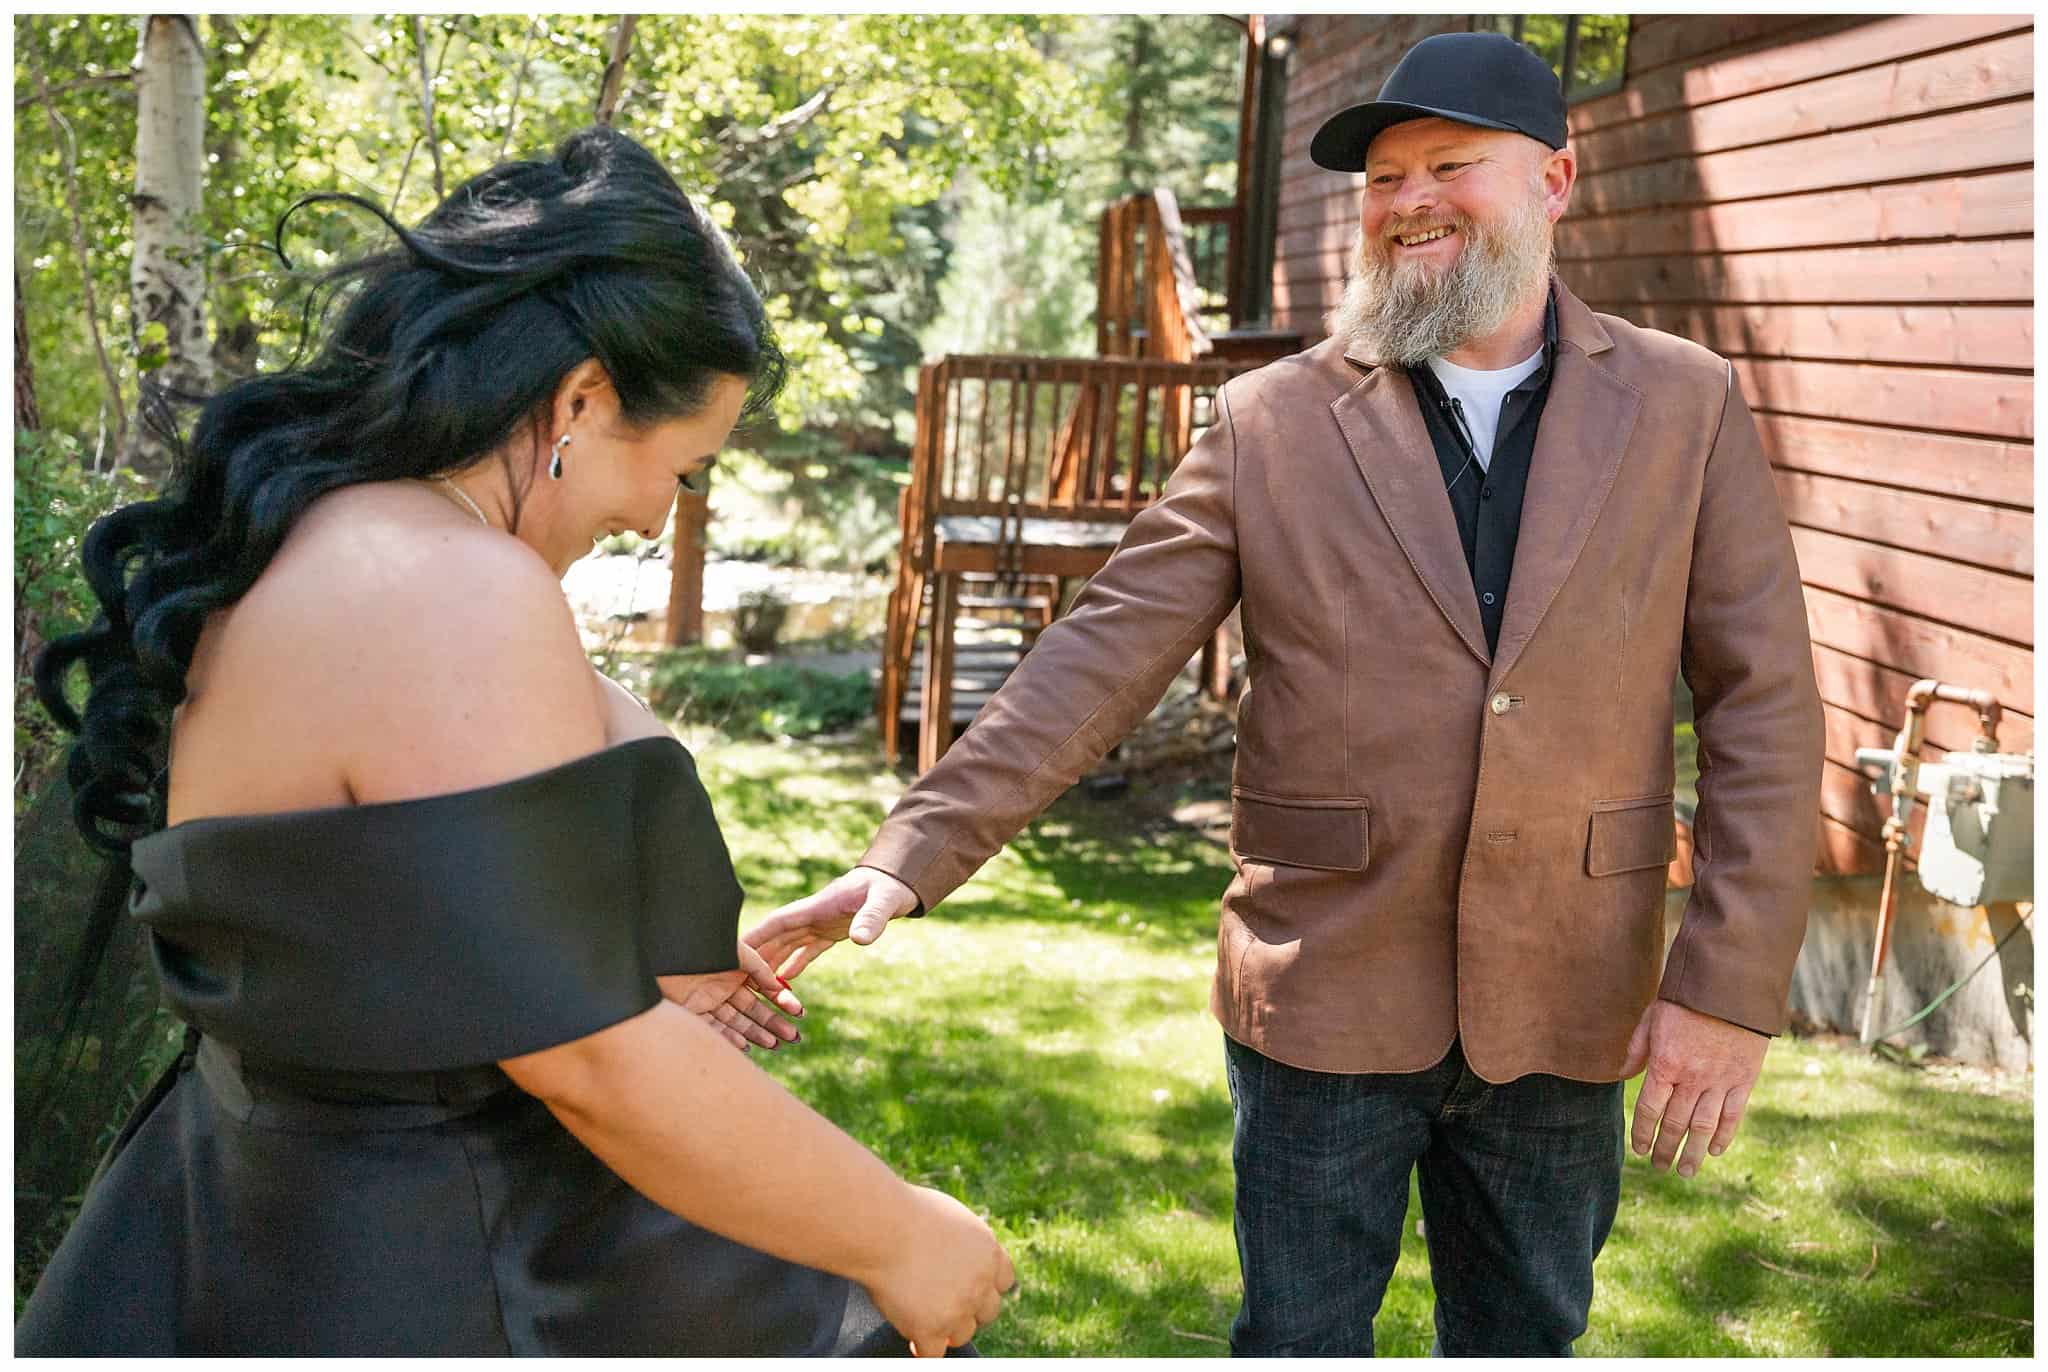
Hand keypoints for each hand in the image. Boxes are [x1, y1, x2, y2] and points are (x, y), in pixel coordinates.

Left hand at [656, 940, 804, 1052]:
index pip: (761, 994)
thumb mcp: (739, 954)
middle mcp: (721, 990)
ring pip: (736, 1024)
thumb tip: (780, 988)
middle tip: (794, 1037)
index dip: (780, 1004)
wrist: (666, 950)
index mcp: (733, 975)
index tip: (799, 1014)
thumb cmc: (704, 946)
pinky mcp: (691, 1015)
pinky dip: (731, 1039)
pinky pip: (714, 1030)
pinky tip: (747, 1046)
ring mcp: (706, 1004)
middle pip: (751, 1013)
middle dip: (773, 1024)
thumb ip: (760, 970)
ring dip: (756, 1034)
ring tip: (776, 1044)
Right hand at [746, 867, 919, 981]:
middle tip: (736, 981)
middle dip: (757, 958)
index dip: (755, 938)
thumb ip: (872, 918)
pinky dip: (795, 965)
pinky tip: (785, 982)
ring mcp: (820, 923)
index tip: (734, 953)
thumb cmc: (890, 886)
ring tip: (755, 988)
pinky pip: (807, 951)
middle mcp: (812, 915)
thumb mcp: (884, 900)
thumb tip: (861, 940)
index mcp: (817, 906)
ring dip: (773, 965)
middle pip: (776, 938)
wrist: (898, 880)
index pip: (777, 922)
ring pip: (788, 946)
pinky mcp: (831, 931)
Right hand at [865, 1184, 1015, 1356]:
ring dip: (945, 1329)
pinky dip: (923, 1350)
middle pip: (988, 1312)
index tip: (970, 1288)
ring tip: (922, 1318)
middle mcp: (980, 1283)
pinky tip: (912, 1340)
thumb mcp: (950, 1217)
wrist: (883, 1227)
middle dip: (969, 1311)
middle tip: (944, 1305)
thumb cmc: (905, 1214)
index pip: (1004, 1281)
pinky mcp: (931, 1329)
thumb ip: (962, 1243)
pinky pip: (934, 1354)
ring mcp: (958, 1309)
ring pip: (962, 1335)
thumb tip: (956, 1256)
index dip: (986, 1287)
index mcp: (988, 1252)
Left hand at [1620, 997, 1767, 1177]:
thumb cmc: (1686, 999)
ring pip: (1704, 1127)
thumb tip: (1621, 1074)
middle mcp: (1692, 1078)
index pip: (1650, 1108)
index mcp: (1665, 1063)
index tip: (1639, 1149)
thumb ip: (1636, 1049)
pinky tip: (1714, 1151)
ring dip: (1692, 1152)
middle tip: (1659, 1167)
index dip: (1643, 1132)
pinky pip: (1733, 1115)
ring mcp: (1720, 1081)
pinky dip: (1723, 1136)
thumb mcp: (1652, 1018)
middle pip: (1675, 1123)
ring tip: (1684, 1171)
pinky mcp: (1744, 1079)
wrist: (1730, 984)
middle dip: (1665, 1148)